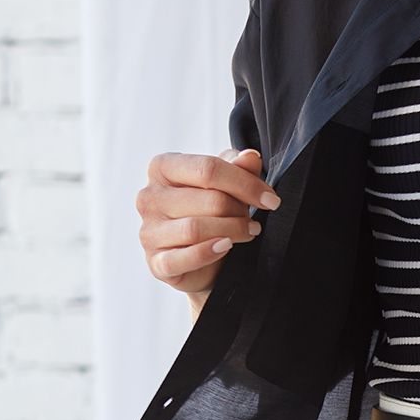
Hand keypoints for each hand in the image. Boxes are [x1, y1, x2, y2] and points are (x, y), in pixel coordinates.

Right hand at [135, 147, 279, 298]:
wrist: (202, 258)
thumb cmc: (210, 212)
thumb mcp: (227, 185)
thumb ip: (238, 168)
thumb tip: (250, 156)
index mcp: (162, 168)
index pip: (209, 168)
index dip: (246, 183)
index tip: (270, 198)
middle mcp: (149, 197)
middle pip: (209, 199)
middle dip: (240, 210)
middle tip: (253, 221)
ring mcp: (149, 231)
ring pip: (196, 228)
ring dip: (232, 231)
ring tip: (247, 233)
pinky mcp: (155, 262)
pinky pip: (184, 258)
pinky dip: (209, 252)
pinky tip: (226, 246)